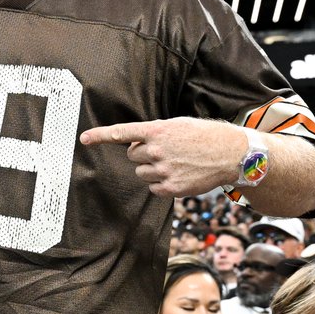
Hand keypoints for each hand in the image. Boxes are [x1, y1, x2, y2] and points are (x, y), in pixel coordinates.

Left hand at [81, 117, 242, 197]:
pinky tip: (179, 175)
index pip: (122, 132)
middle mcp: (157, 150)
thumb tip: (136, 143)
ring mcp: (163, 170)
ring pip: (142, 172)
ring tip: (175, 162)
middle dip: (142, 153)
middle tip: (164, 151)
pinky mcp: (171, 188)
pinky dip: (162, 183)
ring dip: (152, 168)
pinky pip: (153, 188)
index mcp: (157, 131)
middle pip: (132, 155)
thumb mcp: (178, 125)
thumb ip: (155, 132)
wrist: (230, 153)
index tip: (84, 139)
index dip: (100, 136)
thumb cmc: (204, 136)